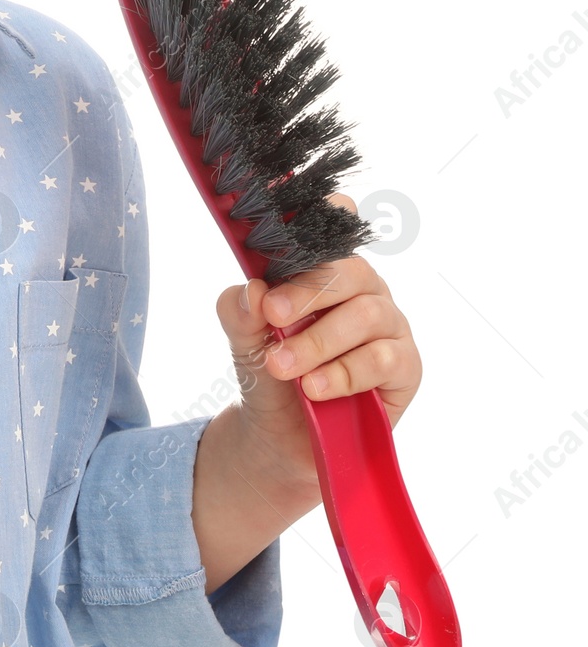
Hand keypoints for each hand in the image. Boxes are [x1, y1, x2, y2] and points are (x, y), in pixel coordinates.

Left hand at [215, 192, 423, 493]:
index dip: (321, 214)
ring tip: (282, 367)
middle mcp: (361, 288)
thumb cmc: (269, 372)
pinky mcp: (406, 366)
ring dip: (319, 341)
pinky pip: (385, 358)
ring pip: (367, 314)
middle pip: (348, 270)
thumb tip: (252, 289)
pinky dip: (344, 373)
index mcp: (323, 269)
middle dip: (307, 292)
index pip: (333, 227)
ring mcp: (388, 325)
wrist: (281, 434)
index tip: (292, 212)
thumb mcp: (243, 340)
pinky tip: (314, 388)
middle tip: (271, 315)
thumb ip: (240, 312)